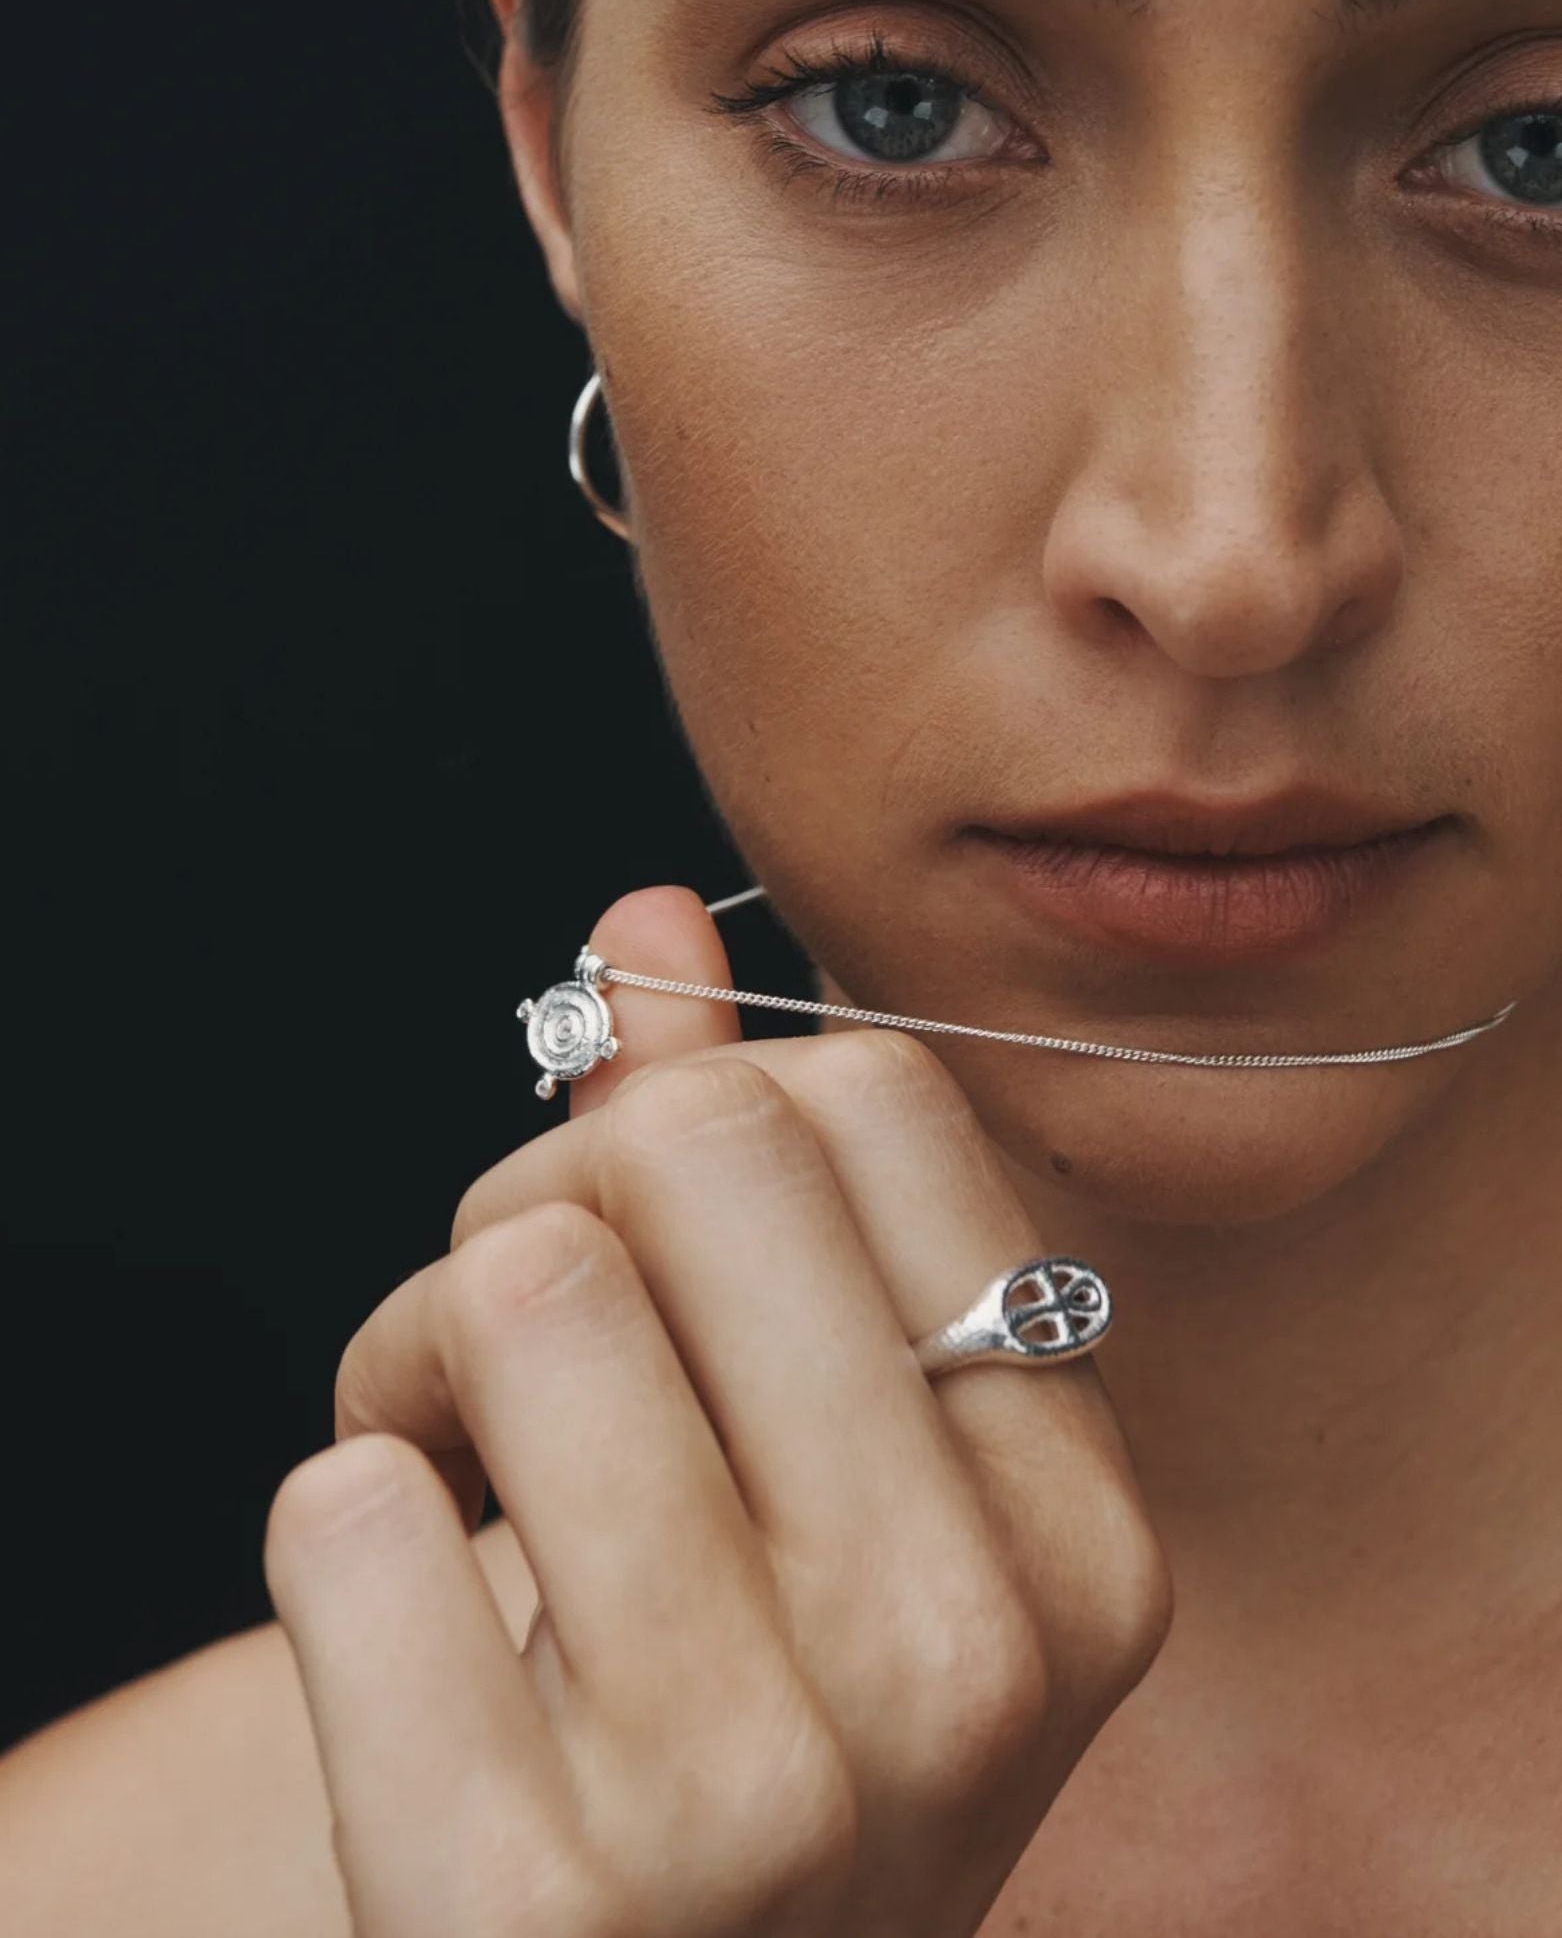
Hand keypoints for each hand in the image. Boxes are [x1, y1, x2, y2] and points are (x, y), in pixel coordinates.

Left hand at [264, 884, 1172, 1937]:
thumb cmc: (746, 1733)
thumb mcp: (820, 1478)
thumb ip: (751, 1189)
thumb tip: (647, 920)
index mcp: (1071, 1524)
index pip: (862, 1096)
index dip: (691, 1118)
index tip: (640, 1243)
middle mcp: (961, 1649)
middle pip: (689, 1145)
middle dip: (541, 1202)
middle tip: (508, 1348)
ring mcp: (764, 1787)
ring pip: (517, 1291)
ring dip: (416, 1354)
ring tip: (447, 1473)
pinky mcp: (536, 1902)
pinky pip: (341, 1514)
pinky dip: (334, 1516)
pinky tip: (402, 1623)